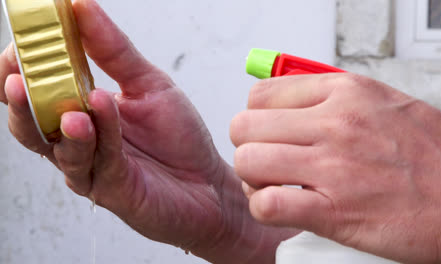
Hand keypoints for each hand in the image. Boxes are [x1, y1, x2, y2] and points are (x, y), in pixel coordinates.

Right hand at [0, 0, 297, 262]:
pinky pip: (100, 161)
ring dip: (58, 123)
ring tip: (70, 104)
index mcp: (83, 114)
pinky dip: (100, 135)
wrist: (208, 183)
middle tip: (19, 71)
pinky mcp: (113, 190)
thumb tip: (80, 6)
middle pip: (31, 123)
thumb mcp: (149, 83)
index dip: (23, 66)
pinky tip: (100, 110)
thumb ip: (113, 50)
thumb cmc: (179, 137)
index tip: (24, 37)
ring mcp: (92, 169)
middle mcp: (79, 143)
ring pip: (59, 148)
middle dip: (22, 98)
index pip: (38, 90)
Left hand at [230, 73, 440, 263]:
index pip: (260, 95)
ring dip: (252, 178)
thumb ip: (333, 98)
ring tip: (273, 186)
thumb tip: (287, 102)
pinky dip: (264, 208)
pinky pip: (267, 204)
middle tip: (266, 162)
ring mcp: (334, 166)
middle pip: (245, 127)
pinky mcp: (335, 211)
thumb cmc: (432, 155)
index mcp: (346, 92)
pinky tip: (282, 209)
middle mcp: (336, 123)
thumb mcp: (384, 102)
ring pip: (248, 161)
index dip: (256, 118)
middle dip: (248, 147)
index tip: (269, 134)